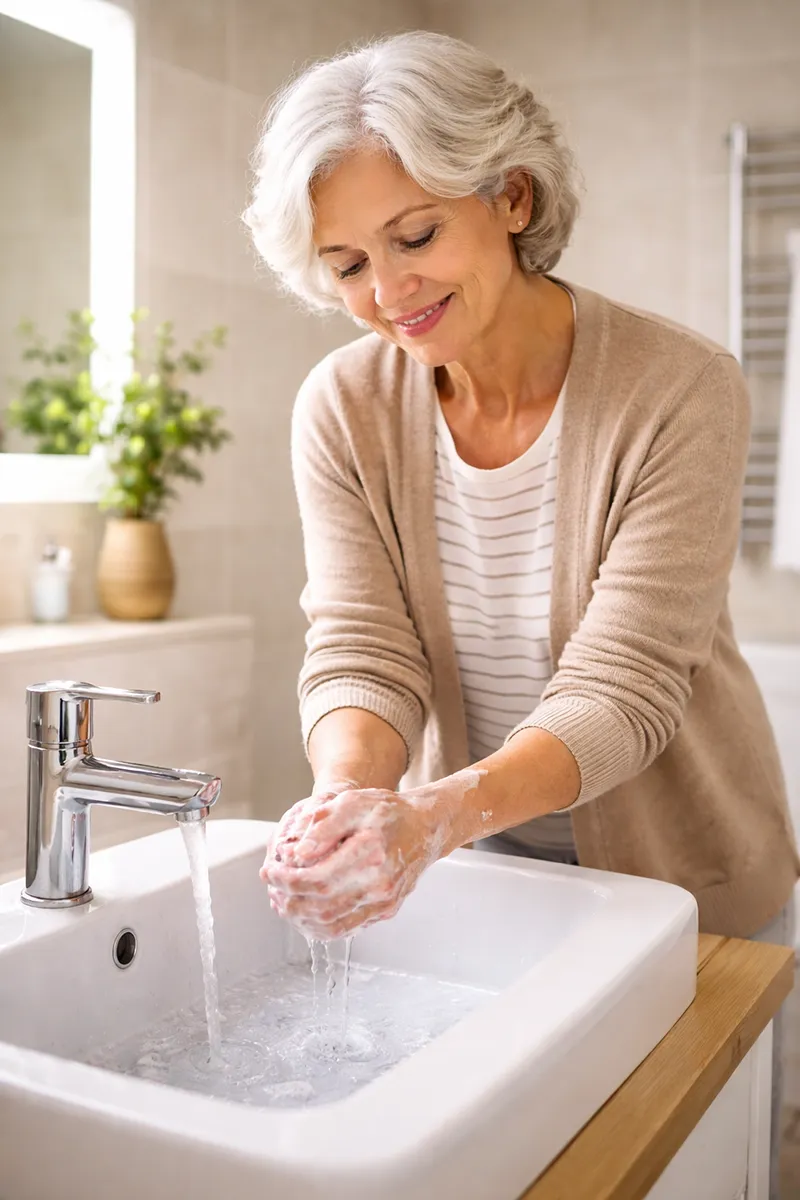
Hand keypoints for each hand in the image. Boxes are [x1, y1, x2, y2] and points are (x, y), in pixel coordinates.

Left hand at [260, 787, 443, 939]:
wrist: (425, 827)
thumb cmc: (388, 812)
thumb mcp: (353, 803)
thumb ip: (324, 825)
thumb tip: (297, 853)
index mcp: (370, 854)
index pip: (318, 880)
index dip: (287, 881)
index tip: (270, 872)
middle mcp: (379, 884)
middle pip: (322, 908)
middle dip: (288, 901)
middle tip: (272, 887)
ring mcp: (383, 902)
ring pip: (332, 926)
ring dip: (300, 918)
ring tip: (282, 901)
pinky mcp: (385, 911)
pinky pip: (347, 929)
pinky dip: (320, 927)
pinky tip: (305, 913)